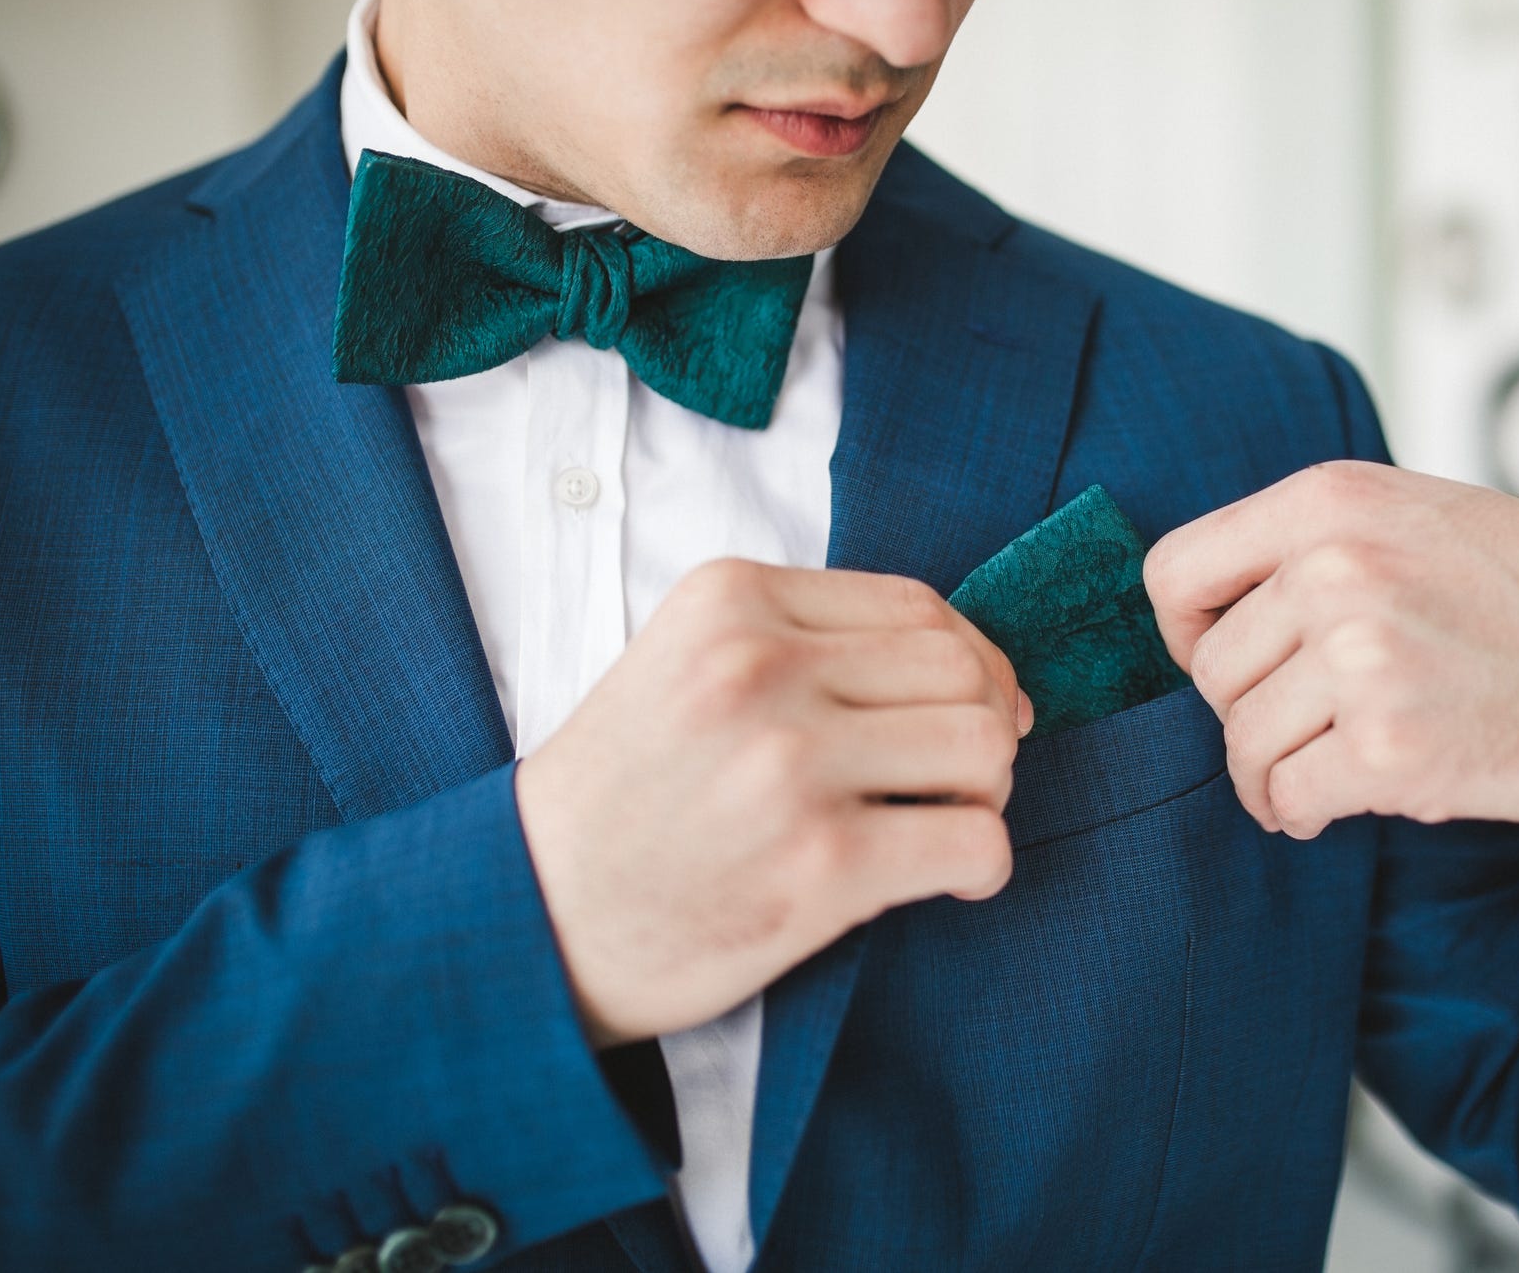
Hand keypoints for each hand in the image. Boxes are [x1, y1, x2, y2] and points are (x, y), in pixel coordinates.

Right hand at [514, 559, 1032, 1046]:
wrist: (526, 918)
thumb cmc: (618, 801)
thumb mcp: (682, 666)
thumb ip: (797, 643)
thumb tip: (966, 662)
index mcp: (729, 602)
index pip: (915, 604)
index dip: (971, 656)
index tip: (977, 701)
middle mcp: (760, 668)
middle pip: (961, 668)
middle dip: (991, 721)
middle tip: (968, 775)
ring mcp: (790, 764)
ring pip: (983, 744)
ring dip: (989, 791)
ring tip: (950, 821)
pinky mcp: (819, 864)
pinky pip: (973, 841)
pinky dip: (984, 863)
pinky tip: (951, 879)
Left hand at [1142, 462, 1518, 838]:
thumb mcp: (1415, 516)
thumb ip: (1315, 549)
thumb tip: (1208, 619)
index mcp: (1329, 501)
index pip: (1173, 574)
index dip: (1185, 632)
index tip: (1225, 660)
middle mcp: (1335, 569)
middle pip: (1211, 672)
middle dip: (1248, 713)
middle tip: (1305, 728)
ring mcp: (1363, 659)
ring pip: (1243, 742)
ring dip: (1270, 773)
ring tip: (1320, 773)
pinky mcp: (1391, 749)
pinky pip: (1287, 796)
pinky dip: (1300, 813)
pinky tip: (1336, 804)